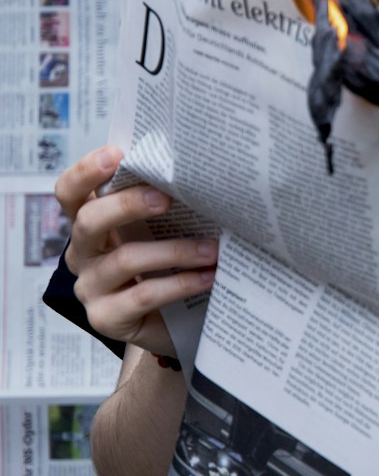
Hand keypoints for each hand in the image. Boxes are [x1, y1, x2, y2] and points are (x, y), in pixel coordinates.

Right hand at [54, 145, 216, 356]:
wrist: (176, 321)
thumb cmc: (167, 263)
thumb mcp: (159, 229)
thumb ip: (161, 202)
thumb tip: (195, 168)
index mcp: (91, 223)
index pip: (70, 192)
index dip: (85, 172)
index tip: (116, 154)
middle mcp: (83, 254)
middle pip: (89, 220)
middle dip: (128, 203)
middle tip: (167, 198)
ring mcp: (90, 288)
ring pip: (125, 258)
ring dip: (174, 250)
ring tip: (211, 249)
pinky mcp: (106, 319)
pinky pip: (143, 295)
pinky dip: (180, 283)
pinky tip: (207, 277)